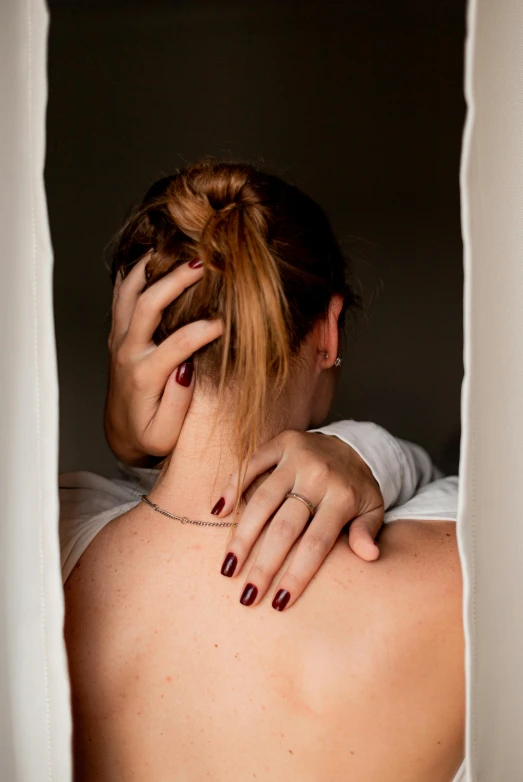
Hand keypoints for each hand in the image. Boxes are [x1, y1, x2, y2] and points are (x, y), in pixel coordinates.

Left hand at [105, 256, 221, 464]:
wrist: (121, 429)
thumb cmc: (148, 432)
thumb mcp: (165, 434)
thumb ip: (178, 404)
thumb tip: (188, 369)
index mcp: (143, 376)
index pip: (177, 346)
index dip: (204, 332)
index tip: (227, 325)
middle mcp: (128, 351)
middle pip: (147, 305)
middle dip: (176, 281)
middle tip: (203, 265)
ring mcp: (120, 337)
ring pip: (128, 291)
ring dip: (152, 268)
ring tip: (177, 249)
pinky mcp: (119, 331)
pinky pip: (121, 293)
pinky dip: (135, 271)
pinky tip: (155, 256)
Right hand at [215, 431, 383, 609]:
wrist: (354, 444)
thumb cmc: (359, 488)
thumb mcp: (373, 509)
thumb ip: (367, 532)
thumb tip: (370, 556)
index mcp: (343, 496)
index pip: (316, 542)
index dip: (297, 573)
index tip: (279, 602)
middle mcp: (319, 475)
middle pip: (285, 526)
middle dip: (264, 564)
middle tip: (247, 595)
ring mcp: (298, 457)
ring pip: (263, 500)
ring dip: (242, 535)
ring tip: (228, 566)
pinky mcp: (281, 443)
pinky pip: (252, 464)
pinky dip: (233, 487)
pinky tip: (218, 513)